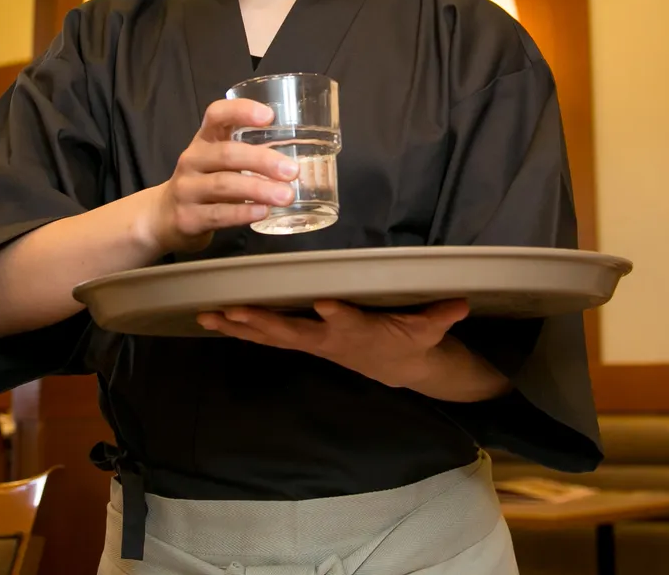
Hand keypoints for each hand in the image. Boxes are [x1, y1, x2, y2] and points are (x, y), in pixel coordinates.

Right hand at [141, 99, 297, 254]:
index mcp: (204, 139)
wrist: (163, 217)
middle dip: (262, 161)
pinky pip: (217, 214)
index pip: (217, 114)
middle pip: (227, 154)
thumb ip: (249, 153)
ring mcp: (187, 189)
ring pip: (224, 185)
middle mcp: (192, 159)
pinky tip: (262, 212)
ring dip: (258, 189)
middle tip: (292, 170)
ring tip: (286, 195)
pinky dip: (242, 213)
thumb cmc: (204, 182)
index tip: (269, 116)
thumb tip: (300, 156)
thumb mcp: (218, 161)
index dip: (241, 111)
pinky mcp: (187, 217)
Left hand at [196, 299, 503, 398]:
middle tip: (236, 310)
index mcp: (360, 331)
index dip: (336, 314)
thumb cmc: (411, 340)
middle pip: (293, 331)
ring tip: (208, 315)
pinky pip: (265, 336)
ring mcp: (312, 342)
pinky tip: (213, 319)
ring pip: (270, 335)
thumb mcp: (430, 328)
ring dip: (239, 326)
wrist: (397, 366)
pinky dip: (238, 328)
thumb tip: (461, 301)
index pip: (347, 321)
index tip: (323, 303)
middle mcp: (329, 339)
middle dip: (263, 321)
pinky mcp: (301, 340)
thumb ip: (441, 315)